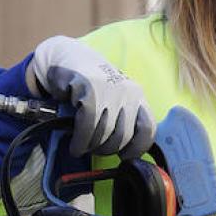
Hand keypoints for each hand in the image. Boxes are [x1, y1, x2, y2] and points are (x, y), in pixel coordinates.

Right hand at [27, 36, 154, 159]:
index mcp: (138, 97)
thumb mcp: (115, 100)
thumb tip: (128, 154)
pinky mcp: (89, 89)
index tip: (124, 157)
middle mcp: (128, 92)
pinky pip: (87, 125)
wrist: (68, 58)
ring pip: (104, 133)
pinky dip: (80, 141)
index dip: (137, 148)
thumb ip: (124, 120)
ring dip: (90, 147)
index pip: (148, 128)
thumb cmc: (92, 87)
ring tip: (83, 146)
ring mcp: (109, 90)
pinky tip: (75, 146)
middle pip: (123, 136)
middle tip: (95, 150)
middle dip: (107, 150)